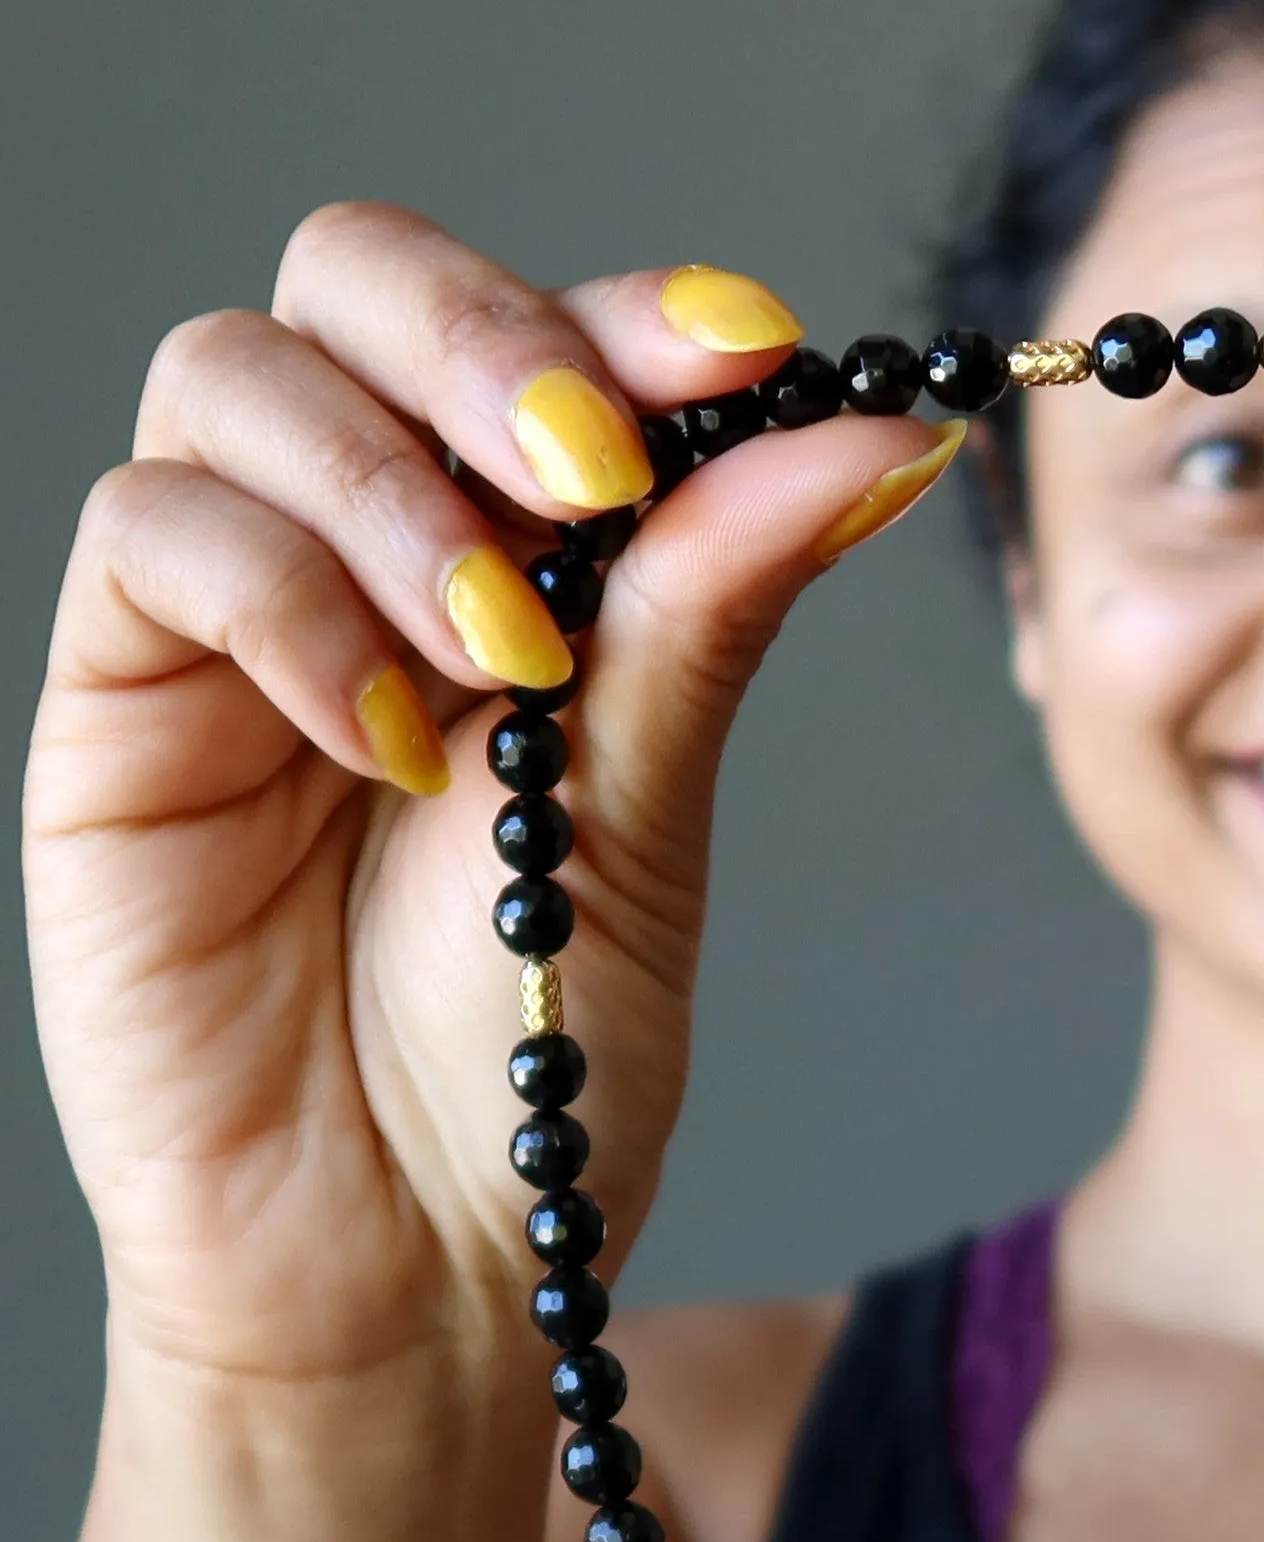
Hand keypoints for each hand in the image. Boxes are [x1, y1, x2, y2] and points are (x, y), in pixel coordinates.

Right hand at [23, 204, 958, 1383]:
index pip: (547, 344)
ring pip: (236, 378)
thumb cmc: (543, 1062)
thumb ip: (710, 617)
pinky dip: (282, 600)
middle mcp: (367, 553)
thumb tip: (868, 428)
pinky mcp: (117, 705)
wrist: (412, 1260)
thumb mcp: (648, 825)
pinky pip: (147, 540)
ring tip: (501, 656)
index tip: (755, 345)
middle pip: (354, 281)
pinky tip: (387, 743)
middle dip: (487, 339)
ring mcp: (232, 619)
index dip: (636, 313)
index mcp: (524, 564)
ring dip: (388, 484)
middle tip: (592, 471)